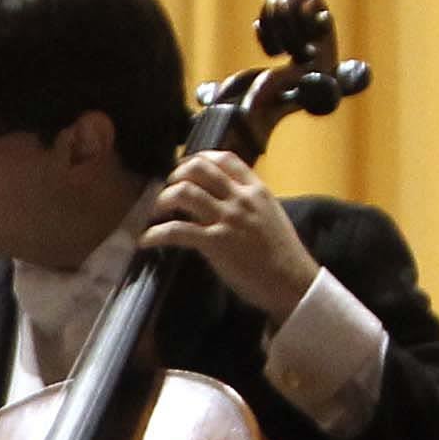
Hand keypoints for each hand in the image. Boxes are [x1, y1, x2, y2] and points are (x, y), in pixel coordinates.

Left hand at [138, 151, 321, 322]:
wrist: (292, 281)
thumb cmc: (281, 253)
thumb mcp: (268, 216)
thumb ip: (246, 203)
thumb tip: (220, 200)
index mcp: (257, 190)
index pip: (225, 159)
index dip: (198, 158)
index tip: (183, 167)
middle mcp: (241, 198)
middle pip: (199, 169)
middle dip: (176, 176)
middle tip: (167, 190)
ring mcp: (228, 219)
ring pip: (185, 192)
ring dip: (162, 200)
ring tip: (155, 213)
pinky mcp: (215, 242)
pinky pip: (176, 231)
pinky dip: (155, 234)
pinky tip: (146, 240)